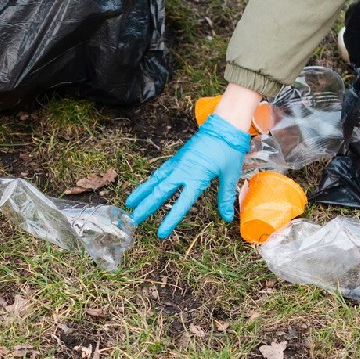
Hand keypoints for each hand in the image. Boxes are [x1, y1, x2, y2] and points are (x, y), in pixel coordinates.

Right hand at [126, 115, 250, 237]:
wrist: (223, 125)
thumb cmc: (229, 149)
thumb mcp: (230, 175)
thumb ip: (225, 197)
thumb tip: (227, 217)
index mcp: (196, 178)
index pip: (181, 204)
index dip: (170, 220)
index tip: (160, 233)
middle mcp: (182, 171)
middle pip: (160, 192)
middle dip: (145, 207)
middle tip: (133, 220)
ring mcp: (177, 164)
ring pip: (155, 181)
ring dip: (142, 193)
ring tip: (129, 203)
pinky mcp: (176, 158)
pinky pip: (159, 172)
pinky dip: (150, 181)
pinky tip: (146, 187)